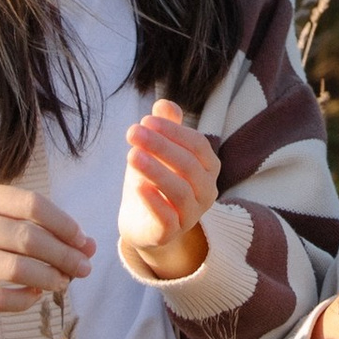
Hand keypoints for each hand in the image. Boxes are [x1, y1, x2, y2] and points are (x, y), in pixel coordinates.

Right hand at [0, 180, 94, 317]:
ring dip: (48, 278)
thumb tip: (85, 245)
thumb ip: (32, 223)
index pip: (30, 205)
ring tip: (64, 282)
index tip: (82, 240)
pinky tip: (35, 295)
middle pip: (25, 238)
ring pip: (13, 270)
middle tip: (83, 267)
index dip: (63, 224)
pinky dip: (23, 299)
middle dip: (62, 255)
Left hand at [121, 100, 219, 279]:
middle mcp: (206, 192)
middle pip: (188, 166)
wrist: (143, 224)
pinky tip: (138, 187)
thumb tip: (164, 104)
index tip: (146, 120)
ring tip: (131, 155)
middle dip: (160, 146)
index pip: (198, 145)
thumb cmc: (154, 180)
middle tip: (132, 132)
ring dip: (156, 171)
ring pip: (180, 192)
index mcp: (208, 168)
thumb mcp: (157, 151)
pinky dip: (154, 203)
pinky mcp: (171, 234)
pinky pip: (167, 219)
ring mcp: (191, 215)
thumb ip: (164, 127)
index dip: (173, 131)